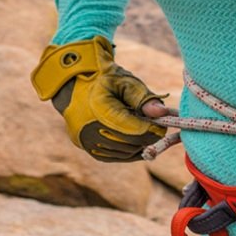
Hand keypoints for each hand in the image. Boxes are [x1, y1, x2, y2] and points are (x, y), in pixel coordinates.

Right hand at [30, 36, 168, 161]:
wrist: (72, 83)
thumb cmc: (102, 79)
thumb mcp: (124, 81)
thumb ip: (143, 97)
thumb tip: (162, 114)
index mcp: (101, 112)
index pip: (138, 132)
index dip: (155, 129)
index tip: (163, 122)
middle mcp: (91, 131)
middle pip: (133, 144)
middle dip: (148, 136)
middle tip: (154, 124)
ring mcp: (87, 141)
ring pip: (125, 153)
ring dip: (138, 143)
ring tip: (140, 126)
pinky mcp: (87, 147)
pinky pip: (114, 156)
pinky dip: (128, 150)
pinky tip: (133, 139)